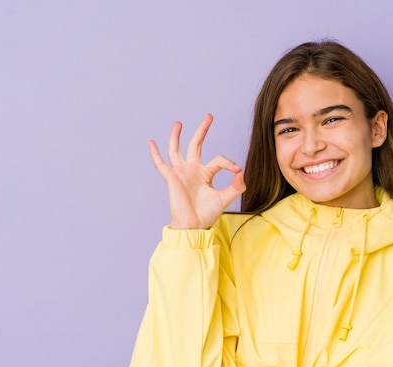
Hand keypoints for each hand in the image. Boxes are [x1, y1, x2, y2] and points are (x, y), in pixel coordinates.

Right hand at [149, 114, 245, 228]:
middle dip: (202, 130)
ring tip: (179, 123)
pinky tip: (151, 142)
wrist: (194, 225)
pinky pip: (161, 164)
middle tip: (209, 116)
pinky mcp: (171, 178)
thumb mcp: (226, 198)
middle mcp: (192, 170)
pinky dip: (155, 154)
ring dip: (176, 136)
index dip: (228, 163)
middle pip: (196, 145)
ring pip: (176, 150)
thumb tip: (241, 171)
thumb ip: (237, 185)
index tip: (237, 170)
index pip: (218, 160)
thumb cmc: (208, 214)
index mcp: (205, 174)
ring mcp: (181, 173)